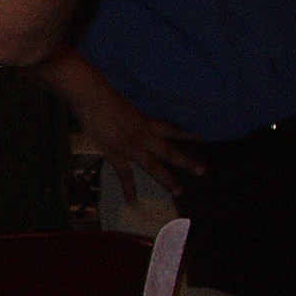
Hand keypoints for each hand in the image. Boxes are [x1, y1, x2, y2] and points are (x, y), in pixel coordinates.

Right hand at [67, 67, 200, 201]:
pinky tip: (133, 202)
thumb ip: (130, 115)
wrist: (91, 96)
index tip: (203, 140)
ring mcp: (131, 146)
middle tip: (203, 171)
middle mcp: (144, 135)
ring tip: (178, 191)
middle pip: (170, 151)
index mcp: (146, 121)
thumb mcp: (125, 104)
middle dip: (187, 161)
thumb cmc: (104, 93)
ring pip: (154, 166)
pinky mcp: (115, 153)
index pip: (173, 129)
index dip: (188, 135)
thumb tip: (130, 118)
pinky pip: (125, 175)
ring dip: (167, 179)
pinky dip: (128, 189)